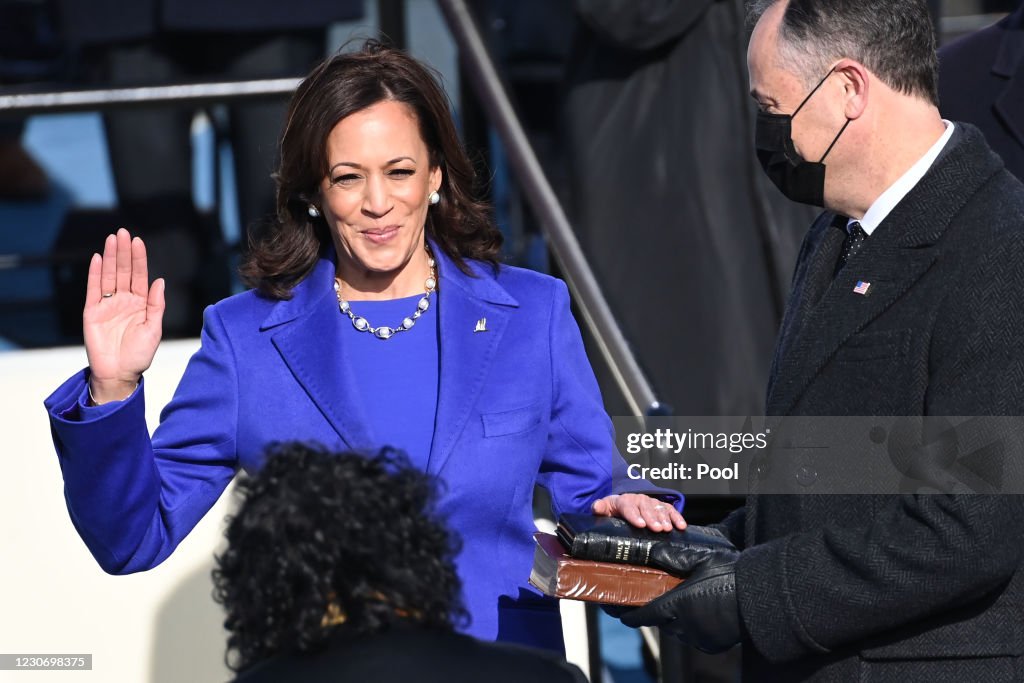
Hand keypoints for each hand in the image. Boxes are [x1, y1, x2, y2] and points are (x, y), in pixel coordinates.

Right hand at [84, 229, 164, 402]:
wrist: (119, 374)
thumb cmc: (139, 355)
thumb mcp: (153, 329)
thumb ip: (156, 305)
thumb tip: (159, 281)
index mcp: (140, 303)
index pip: (139, 276)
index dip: (138, 259)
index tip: (138, 241)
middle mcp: (124, 301)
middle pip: (123, 271)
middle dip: (123, 252)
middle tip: (123, 232)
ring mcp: (107, 305)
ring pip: (108, 276)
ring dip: (109, 257)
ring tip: (111, 239)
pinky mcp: (92, 312)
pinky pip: (93, 290)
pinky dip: (94, 274)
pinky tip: (96, 258)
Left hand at [592, 493, 685, 531]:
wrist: (624, 502)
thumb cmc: (615, 509)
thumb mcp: (605, 508)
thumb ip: (600, 508)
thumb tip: (596, 508)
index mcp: (624, 501)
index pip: (629, 507)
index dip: (634, 516)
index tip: (640, 524)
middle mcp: (640, 500)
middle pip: (646, 509)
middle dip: (652, 518)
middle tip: (657, 529)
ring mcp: (652, 503)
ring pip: (659, 509)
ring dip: (664, 519)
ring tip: (667, 529)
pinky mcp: (661, 507)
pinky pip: (670, 510)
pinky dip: (677, 517)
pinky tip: (681, 526)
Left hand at [618, 538, 740, 652]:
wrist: (759, 596)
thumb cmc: (730, 575)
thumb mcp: (700, 559)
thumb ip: (673, 557)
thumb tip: (652, 551)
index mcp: (676, 605)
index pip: (642, 616)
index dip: (628, 615)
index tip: (619, 612)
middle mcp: (684, 626)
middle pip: (660, 622)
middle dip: (655, 612)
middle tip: (652, 598)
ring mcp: (698, 638)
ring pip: (676, 631)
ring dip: (673, 620)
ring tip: (677, 603)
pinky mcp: (711, 644)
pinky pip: (693, 637)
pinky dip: (691, 627)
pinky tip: (696, 612)